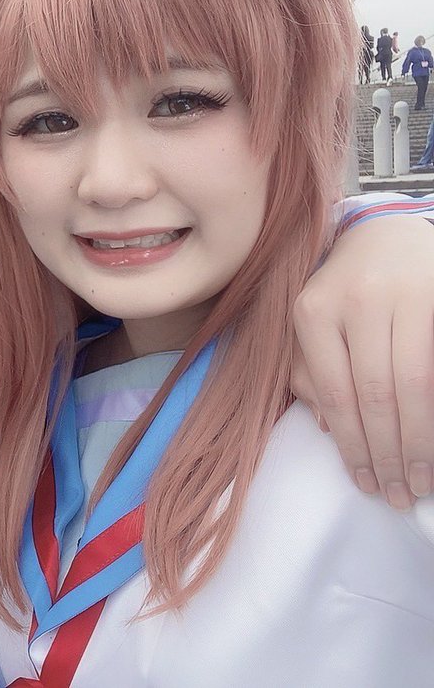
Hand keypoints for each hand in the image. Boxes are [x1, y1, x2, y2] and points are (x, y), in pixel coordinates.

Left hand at [292, 214, 433, 508]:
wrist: (387, 235)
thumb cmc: (343, 294)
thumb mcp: (313, 326)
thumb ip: (309, 374)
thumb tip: (328, 430)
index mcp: (313, 312)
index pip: (338, 394)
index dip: (354, 446)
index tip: (366, 484)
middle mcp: (358, 301)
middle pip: (377, 395)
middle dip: (391, 453)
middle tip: (400, 494)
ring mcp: (405, 296)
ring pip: (415, 384)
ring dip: (421, 441)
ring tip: (422, 479)